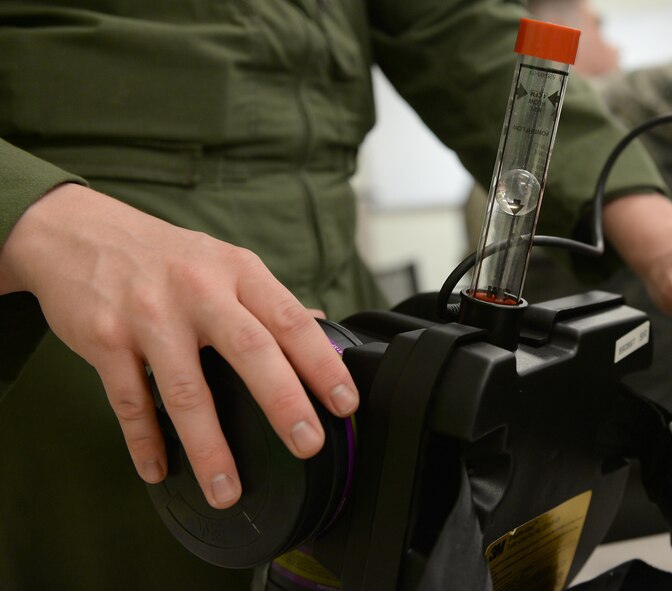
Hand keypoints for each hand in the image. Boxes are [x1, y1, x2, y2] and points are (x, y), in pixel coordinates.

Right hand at [0, 184, 358, 507]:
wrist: (76, 231)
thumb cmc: (164, 255)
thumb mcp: (223, 262)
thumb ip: (267, 300)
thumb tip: (320, 328)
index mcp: (238, 272)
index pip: (290, 320)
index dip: (321, 364)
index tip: (345, 403)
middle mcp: (199, 290)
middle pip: (250, 351)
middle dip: (283, 402)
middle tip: (308, 445)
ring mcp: (150, 315)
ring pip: (186, 390)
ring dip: (209, 447)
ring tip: (227, 491)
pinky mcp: (106, 339)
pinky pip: (130, 401)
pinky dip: (145, 441)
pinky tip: (158, 471)